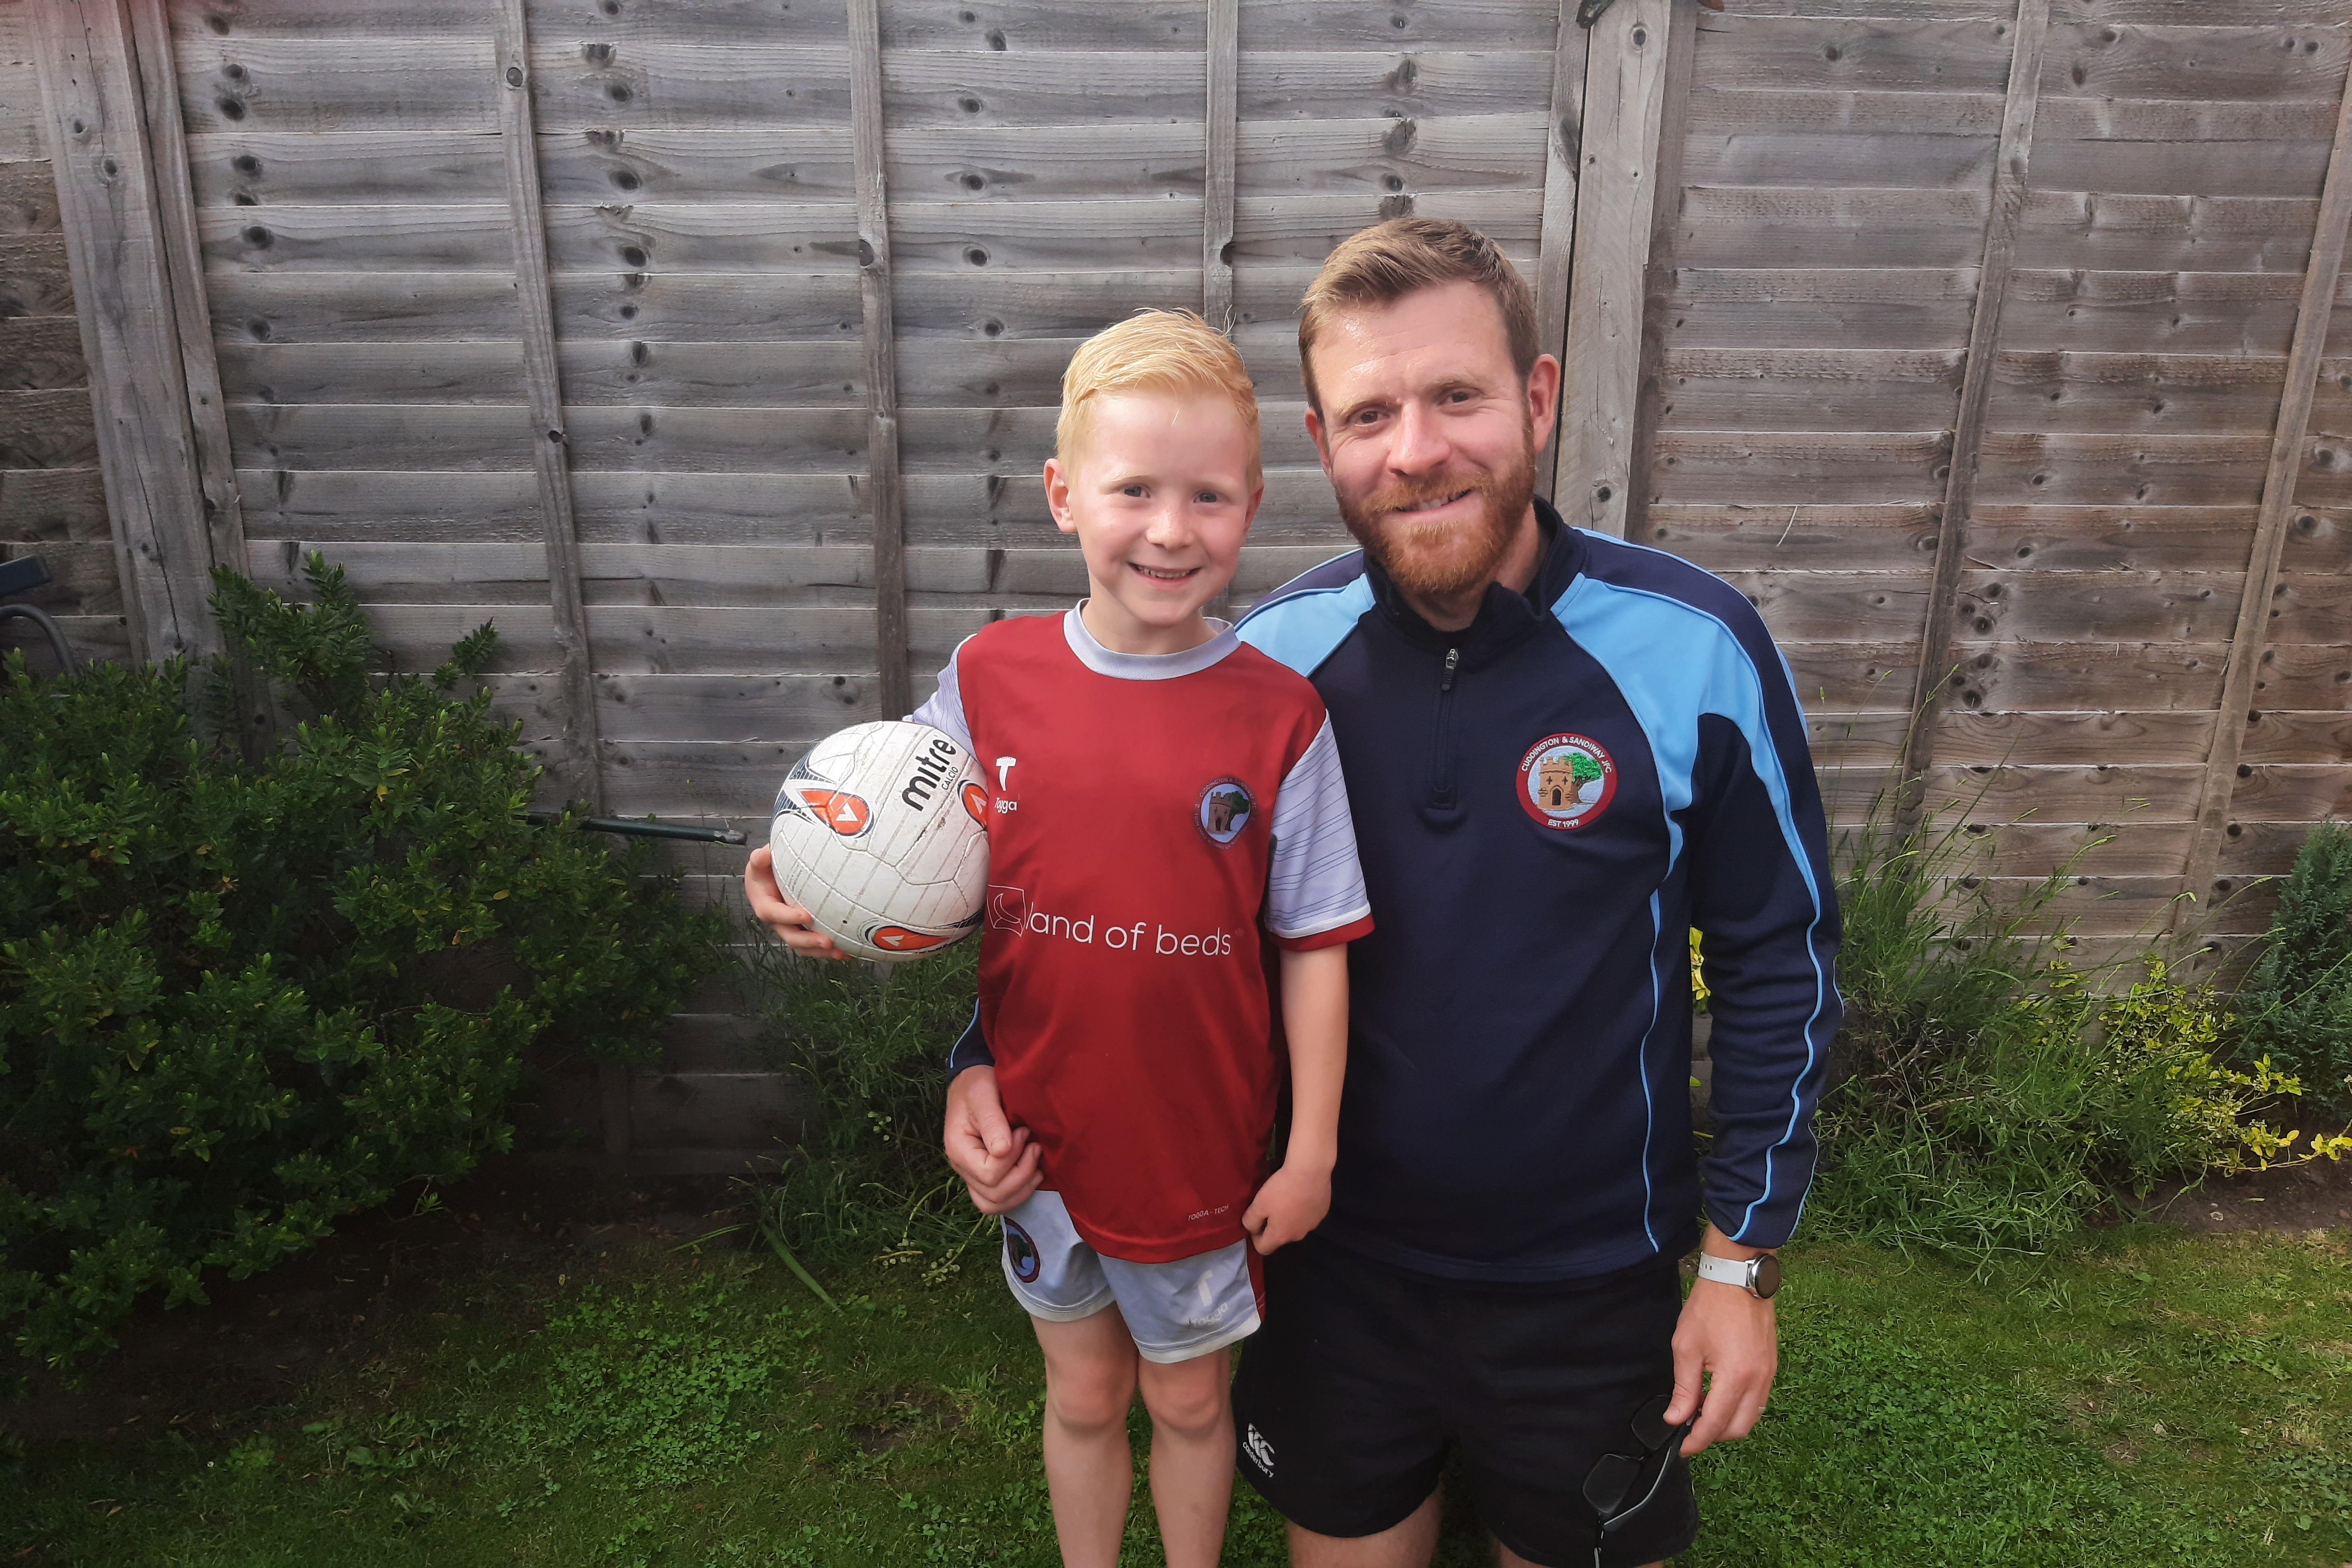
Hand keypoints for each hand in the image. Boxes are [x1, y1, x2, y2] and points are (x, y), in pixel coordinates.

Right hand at [743, 845, 846, 958]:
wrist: (768, 878)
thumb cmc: (765, 870)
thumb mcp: (758, 862)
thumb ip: (759, 858)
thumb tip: (765, 853)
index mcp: (765, 906)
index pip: (774, 914)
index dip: (789, 917)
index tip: (806, 916)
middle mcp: (778, 922)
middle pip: (791, 937)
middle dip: (810, 941)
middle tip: (828, 942)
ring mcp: (792, 928)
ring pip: (805, 946)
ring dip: (822, 952)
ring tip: (842, 953)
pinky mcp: (804, 930)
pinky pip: (815, 944)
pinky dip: (830, 950)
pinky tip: (848, 951)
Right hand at [943, 1065, 1041, 1214]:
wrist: (972, 1083)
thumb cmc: (977, 1085)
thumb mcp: (983, 1094)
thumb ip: (992, 1122)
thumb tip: (1003, 1151)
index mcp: (958, 1149)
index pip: (988, 1173)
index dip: (1013, 1157)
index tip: (1023, 1131)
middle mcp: (962, 1168)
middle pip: (993, 1195)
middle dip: (1022, 1173)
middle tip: (1034, 1146)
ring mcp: (972, 1175)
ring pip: (995, 1204)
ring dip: (1022, 1189)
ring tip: (1037, 1166)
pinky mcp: (984, 1176)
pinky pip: (998, 1200)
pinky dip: (1019, 1192)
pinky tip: (1033, 1173)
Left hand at [1240, 1161, 1330, 1254]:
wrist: (1310, 1171)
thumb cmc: (1282, 1189)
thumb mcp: (1258, 1204)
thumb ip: (1250, 1221)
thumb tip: (1252, 1229)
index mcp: (1281, 1236)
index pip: (1263, 1249)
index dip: (1255, 1237)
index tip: (1255, 1220)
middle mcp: (1298, 1236)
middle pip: (1280, 1237)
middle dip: (1272, 1225)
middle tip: (1269, 1205)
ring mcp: (1312, 1225)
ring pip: (1295, 1226)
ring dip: (1288, 1217)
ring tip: (1286, 1198)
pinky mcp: (1321, 1213)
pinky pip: (1307, 1216)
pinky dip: (1302, 1209)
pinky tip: (1300, 1194)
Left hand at [1664, 1254, 1778, 1456]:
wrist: (1738, 1277)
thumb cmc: (1710, 1307)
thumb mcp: (1686, 1347)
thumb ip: (1684, 1387)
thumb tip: (1677, 1418)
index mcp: (1736, 1377)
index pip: (1715, 1424)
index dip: (1696, 1440)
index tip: (1682, 1447)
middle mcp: (1758, 1380)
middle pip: (1738, 1428)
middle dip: (1713, 1436)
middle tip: (1690, 1430)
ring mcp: (1769, 1374)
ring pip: (1751, 1417)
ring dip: (1728, 1423)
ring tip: (1702, 1412)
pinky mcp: (1771, 1366)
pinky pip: (1758, 1400)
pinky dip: (1740, 1408)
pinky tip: (1720, 1397)